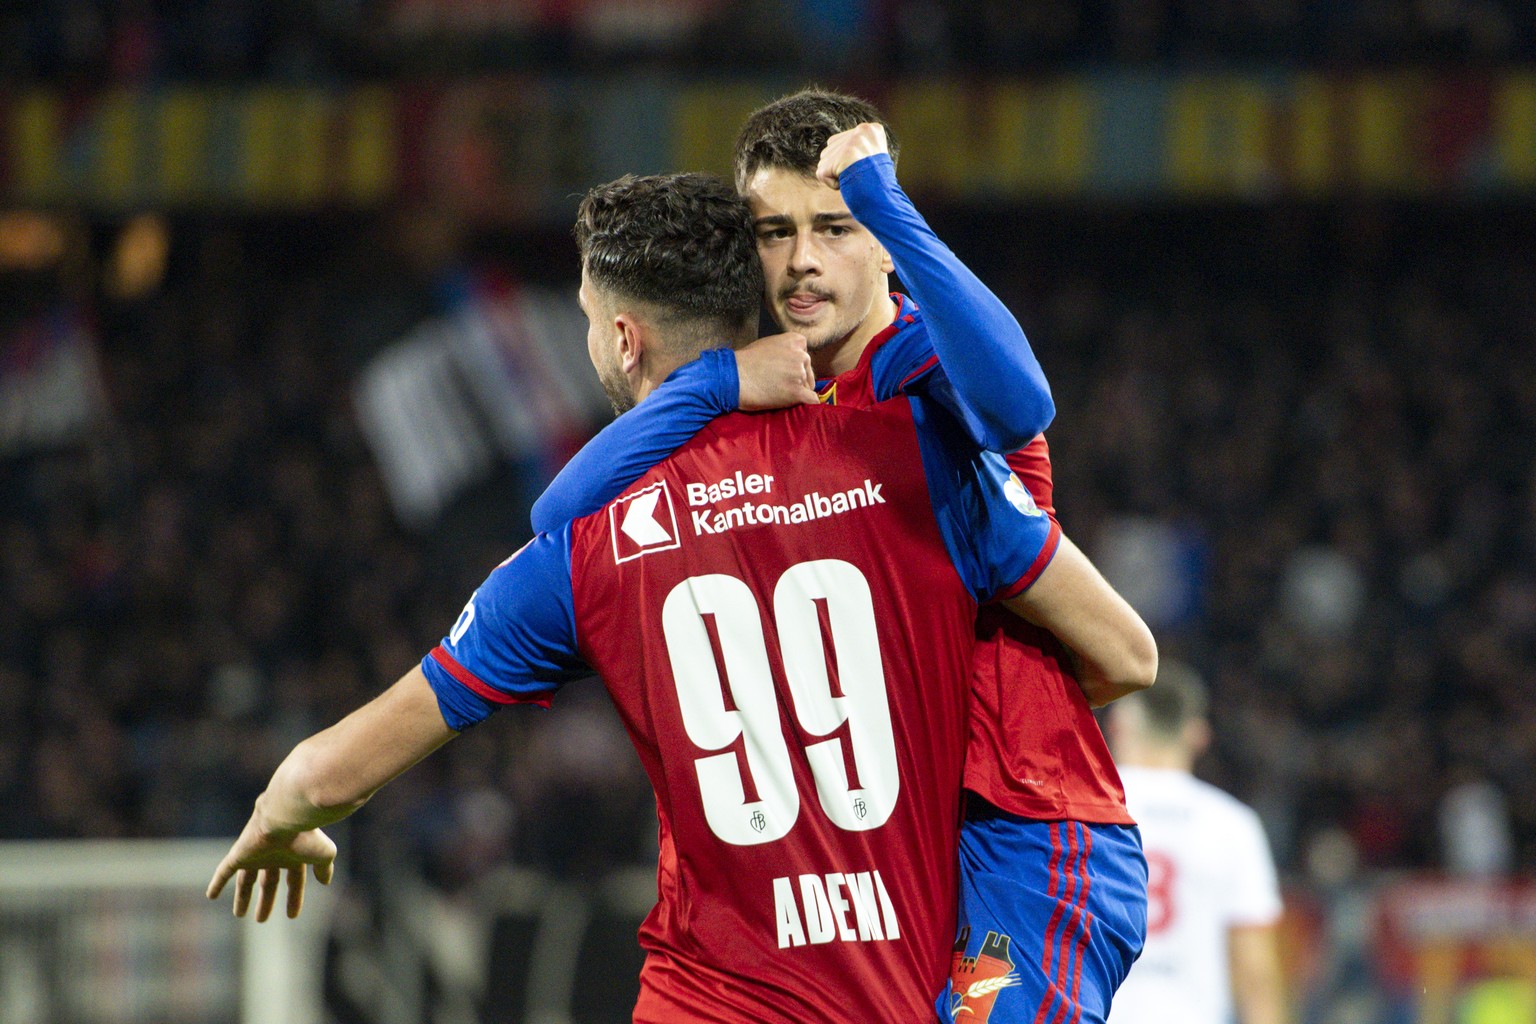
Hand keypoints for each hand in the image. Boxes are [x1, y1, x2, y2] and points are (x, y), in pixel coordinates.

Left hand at [206, 811, 336, 921]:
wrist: (285, 816)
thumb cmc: (307, 835)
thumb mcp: (324, 855)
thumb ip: (323, 868)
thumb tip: (326, 881)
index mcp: (293, 855)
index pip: (293, 881)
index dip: (293, 898)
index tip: (292, 916)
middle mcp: (273, 855)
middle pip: (267, 882)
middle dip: (265, 901)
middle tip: (261, 920)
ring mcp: (255, 855)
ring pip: (247, 880)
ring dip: (243, 897)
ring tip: (239, 915)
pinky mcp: (238, 854)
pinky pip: (225, 871)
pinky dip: (218, 883)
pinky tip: (211, 896)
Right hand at [735, 333, 818, 410]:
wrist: (733, 377)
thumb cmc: (744, 361)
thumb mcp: (767, 344)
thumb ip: (784, 349)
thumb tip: (792, 360)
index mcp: (794, 341)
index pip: (805, 354)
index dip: (796, 364)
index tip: (785, 370)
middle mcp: (801, 355)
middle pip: (808, 371)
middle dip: (798, 378)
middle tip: (780, 384)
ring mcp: (800, 374)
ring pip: (808, 386)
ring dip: (798, 391)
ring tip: (778, 393)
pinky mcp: (797, 392)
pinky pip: (811, 400)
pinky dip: (806, 403)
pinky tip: (797, 404)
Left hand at [816, 123, 888, 189]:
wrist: (883, 196)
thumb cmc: (877, 183)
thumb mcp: (872, 157)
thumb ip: (855, 148)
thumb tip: (833, 148)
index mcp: (870, 130)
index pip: (842, 142)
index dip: (848, 160)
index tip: (863, 169)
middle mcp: (860, 132)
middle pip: (831, 149)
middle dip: (839, 166)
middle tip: (858, 175)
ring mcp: (849, 143)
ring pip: (825, 161)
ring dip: (835, 175)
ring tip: (854, 178)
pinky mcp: (839, 157)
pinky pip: (821, 173)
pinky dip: (832, 184)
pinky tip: (848, 183)